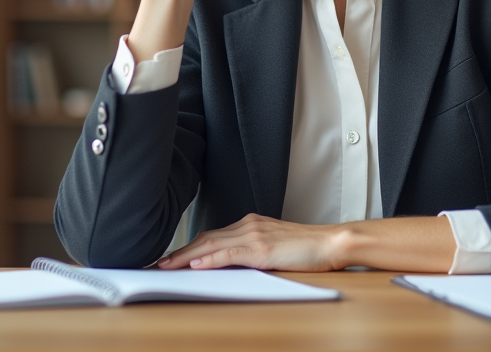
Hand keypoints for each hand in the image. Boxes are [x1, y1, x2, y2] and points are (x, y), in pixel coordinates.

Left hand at [157, 214, 346, 271]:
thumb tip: (230, 263)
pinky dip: (209, 259)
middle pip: (206, 238)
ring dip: (186, 256)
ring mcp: (254, 235)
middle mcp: (249, 225)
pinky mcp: (262, 249)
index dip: (190, 247)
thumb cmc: (307, 248)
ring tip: (167, 266)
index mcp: (251, 224)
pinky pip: (229, 254)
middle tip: (160, 263)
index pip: (213, 235)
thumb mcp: (274, 246)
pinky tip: (195, 265)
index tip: (172, 257)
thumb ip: (252, 250)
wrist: (330, 242)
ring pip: (212, 245)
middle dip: (180, 252)